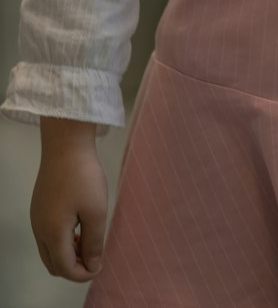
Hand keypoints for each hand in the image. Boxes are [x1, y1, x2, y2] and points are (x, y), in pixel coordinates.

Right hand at [31, 119, 106, 281]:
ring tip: (88, 241)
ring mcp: (36, 218)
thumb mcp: (96, 210)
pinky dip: (62, 241)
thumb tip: (92, 266)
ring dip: (67, 254)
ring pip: (49, 251)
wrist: (65, 145)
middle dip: (73, 267)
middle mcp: (39, 230)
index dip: (83, 273)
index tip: (100, 265)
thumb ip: (94, 242)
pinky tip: (79, 226)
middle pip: (53, 264)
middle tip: (94, 255)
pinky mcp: (39, 207)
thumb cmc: (83, 177)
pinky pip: (47, 236)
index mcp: (52, 234)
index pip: (64, 268)